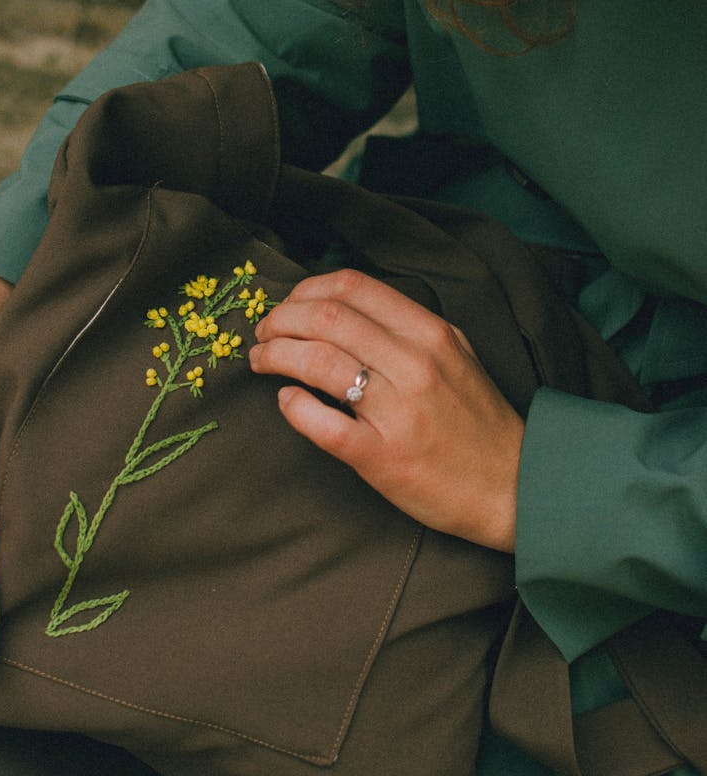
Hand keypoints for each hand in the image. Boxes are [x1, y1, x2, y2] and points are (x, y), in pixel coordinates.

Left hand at [250, 269, 523, 552]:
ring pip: (318, 362)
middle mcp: (414, 364)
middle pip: (325, 319)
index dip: (305, 292)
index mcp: (430, 334)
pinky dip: (293, 407)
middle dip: (280, 321)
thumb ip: (408, 328)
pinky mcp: (382, 457)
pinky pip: (322, 423)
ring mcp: (398, 412)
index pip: (352, 288)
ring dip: (275, 356)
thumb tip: (344, 310)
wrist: (514, 487)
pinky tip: (287, 402)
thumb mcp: (457, 355)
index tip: (288, 307)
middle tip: (263, 335)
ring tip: (262, 362)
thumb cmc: (478, 423)